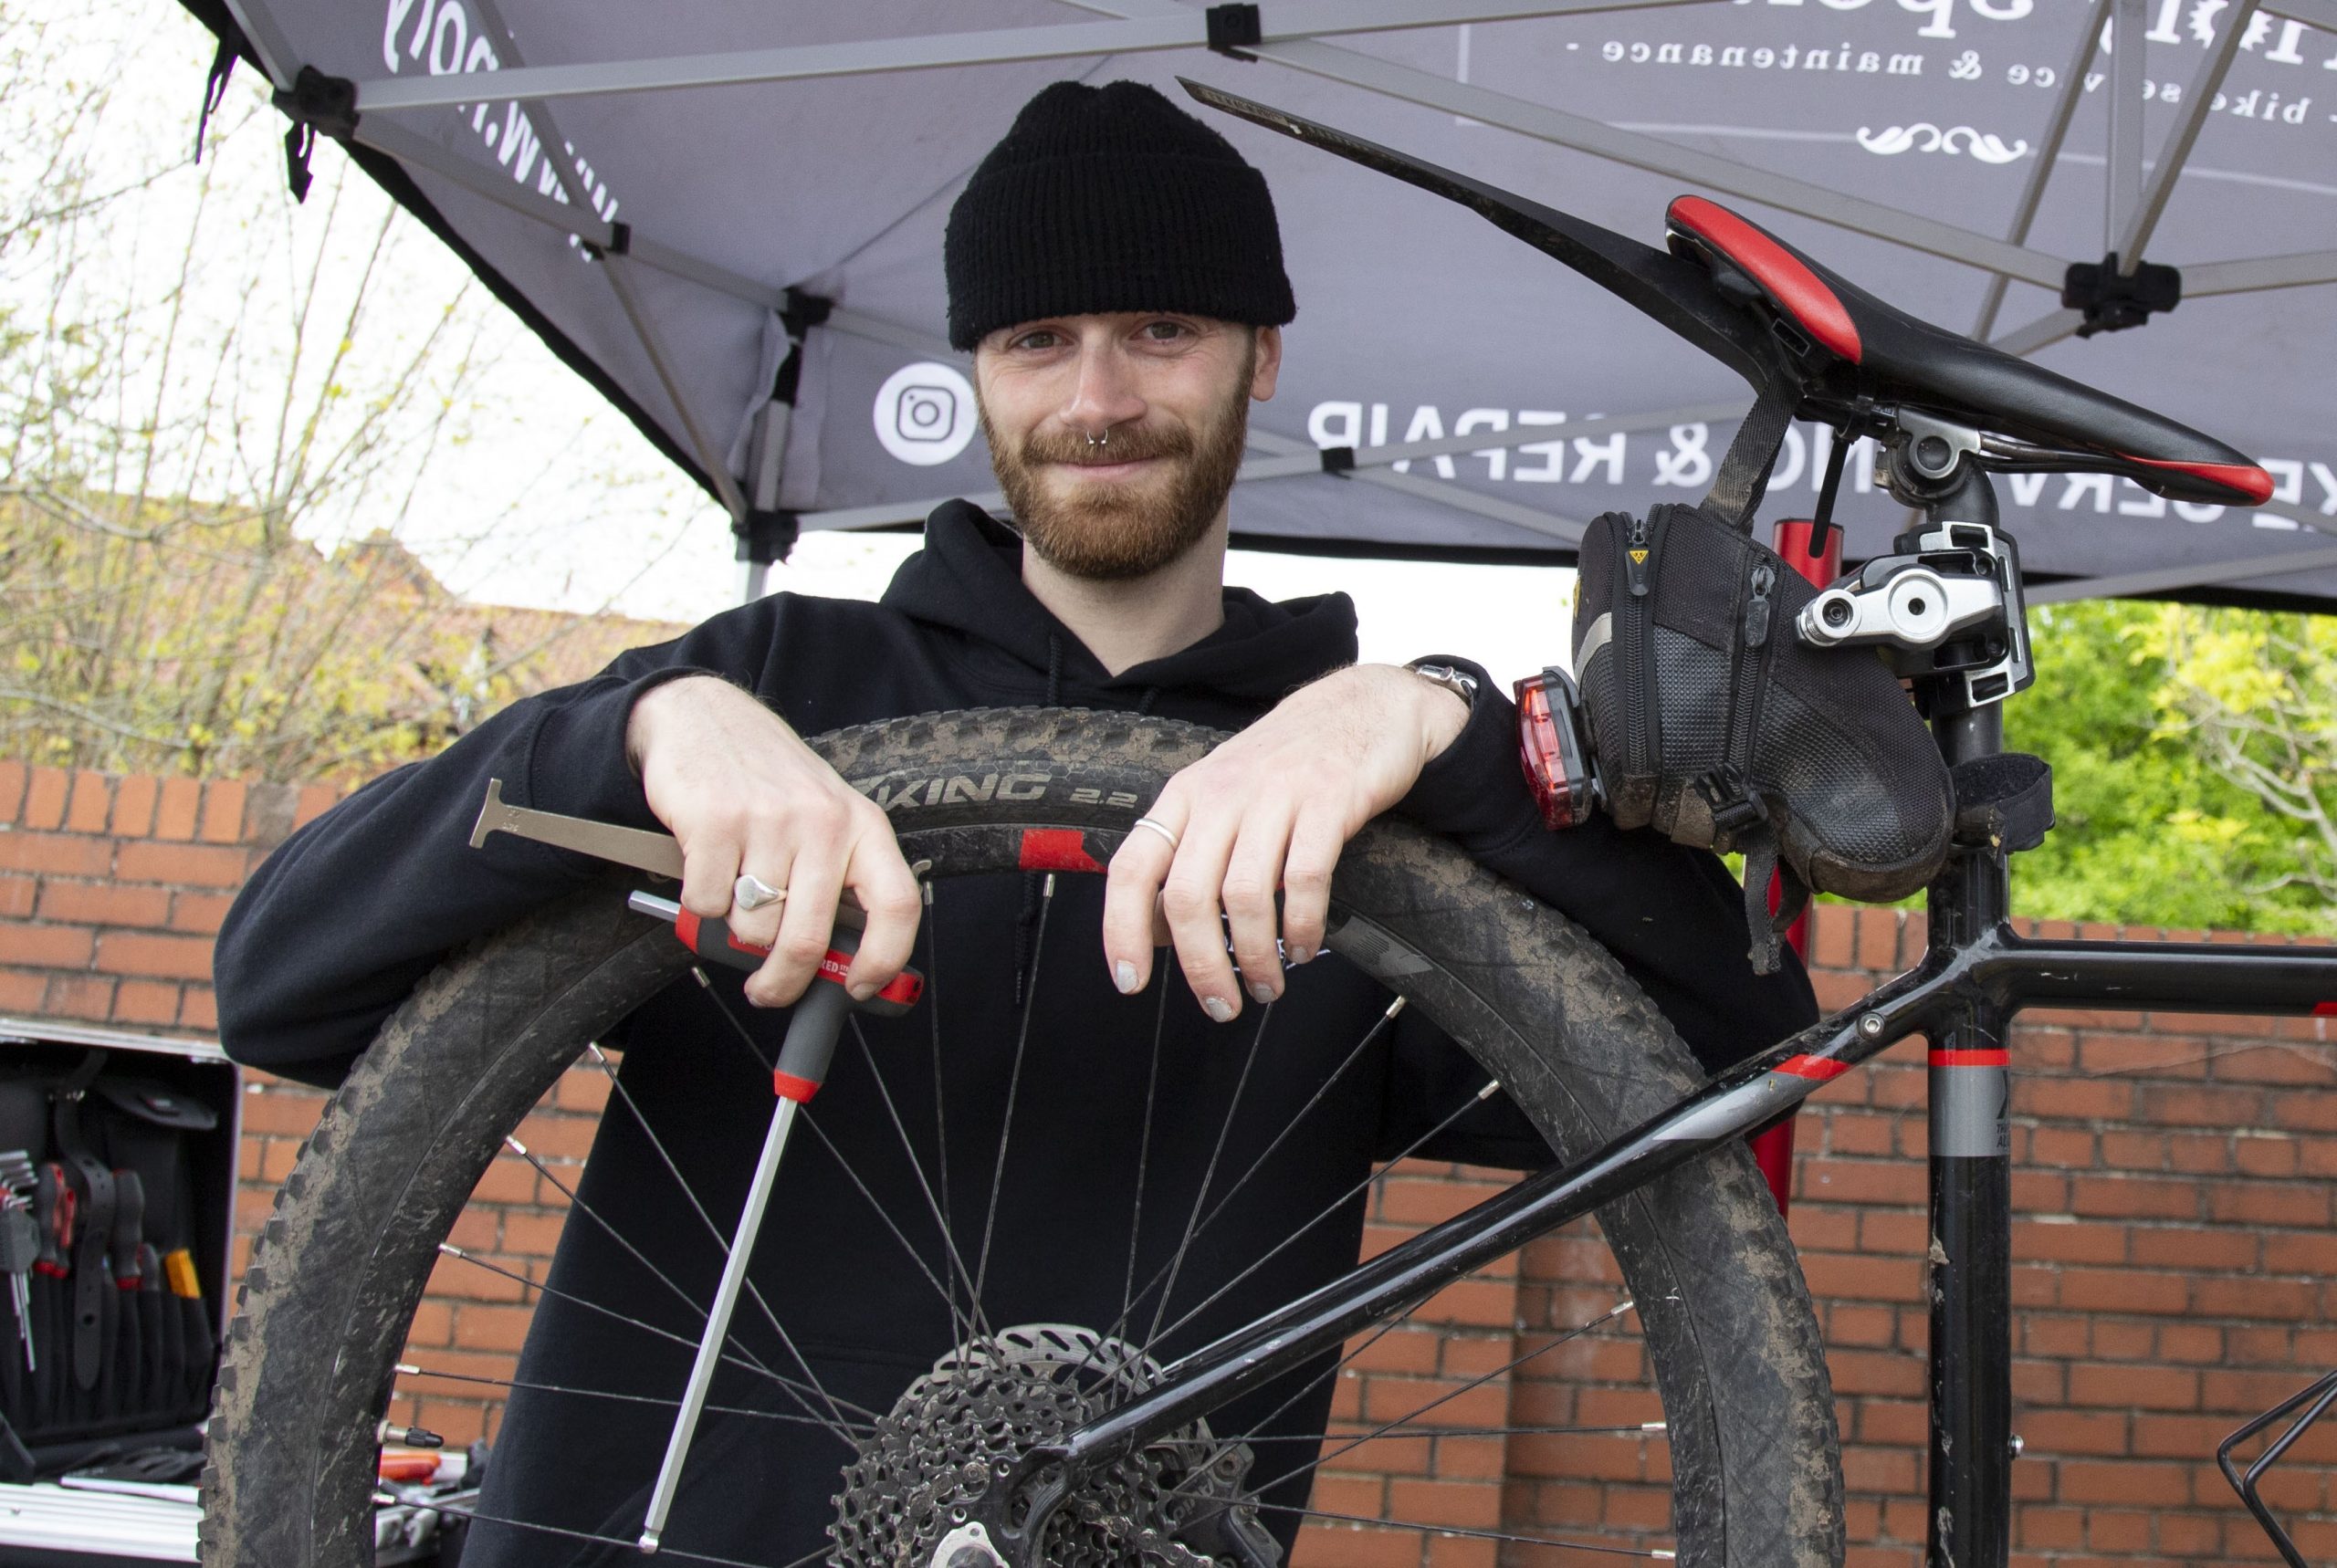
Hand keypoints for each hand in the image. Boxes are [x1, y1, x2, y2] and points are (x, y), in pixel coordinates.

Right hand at [627, 676, 921, 1007]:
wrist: (704, 718)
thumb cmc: (770, 783)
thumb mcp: (826, 820)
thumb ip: (839, 883)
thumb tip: (841, 969)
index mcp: (863, 826)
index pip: (898, 906)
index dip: (883, 960)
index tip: (859, 987)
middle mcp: (823, 822)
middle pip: (810, 940)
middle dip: (783, 983)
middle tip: (768, 991)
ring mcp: (769, 821)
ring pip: (754, 930)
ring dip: (737, 932)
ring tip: (736, 895)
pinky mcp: (714, 822)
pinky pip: (707, 906)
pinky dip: (701, 906)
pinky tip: (708, 872)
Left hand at [1101, 664, 1469, 1021]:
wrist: (1364, 705)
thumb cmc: (1289, 762)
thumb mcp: (1222, 793)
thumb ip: (1190, 851)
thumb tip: (1159, 930)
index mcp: (1185, 796)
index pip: (1132, 867)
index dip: (1122, 930)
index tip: (1129, 981)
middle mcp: (1221, 794)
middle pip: (1188, 897)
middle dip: (1201, 966)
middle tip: (1222, 1005)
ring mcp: (1275, 795)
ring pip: (1245, 897)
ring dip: (1255, 956)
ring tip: (1268, 984)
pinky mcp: (1329, 799)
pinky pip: (1305, 879)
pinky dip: (1302, 926)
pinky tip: (1306, 947)